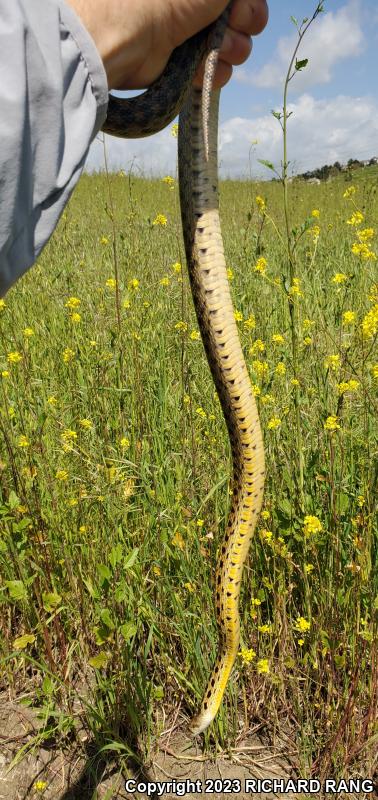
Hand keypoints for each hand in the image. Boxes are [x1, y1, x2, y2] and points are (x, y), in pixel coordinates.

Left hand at [65, 0, 268, 89]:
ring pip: (232, 45)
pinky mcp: (183, 66)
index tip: (245, 4)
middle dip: (246, 21)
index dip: (249, 1)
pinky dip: (216, 73)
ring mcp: (189, 35)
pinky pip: (214, 72)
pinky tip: (208, 68)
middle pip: (240, 15)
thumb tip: (240, 0)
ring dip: (234, 48)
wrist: (123, 38)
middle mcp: (193, 5)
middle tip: (238, 23)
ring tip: (222, 48)